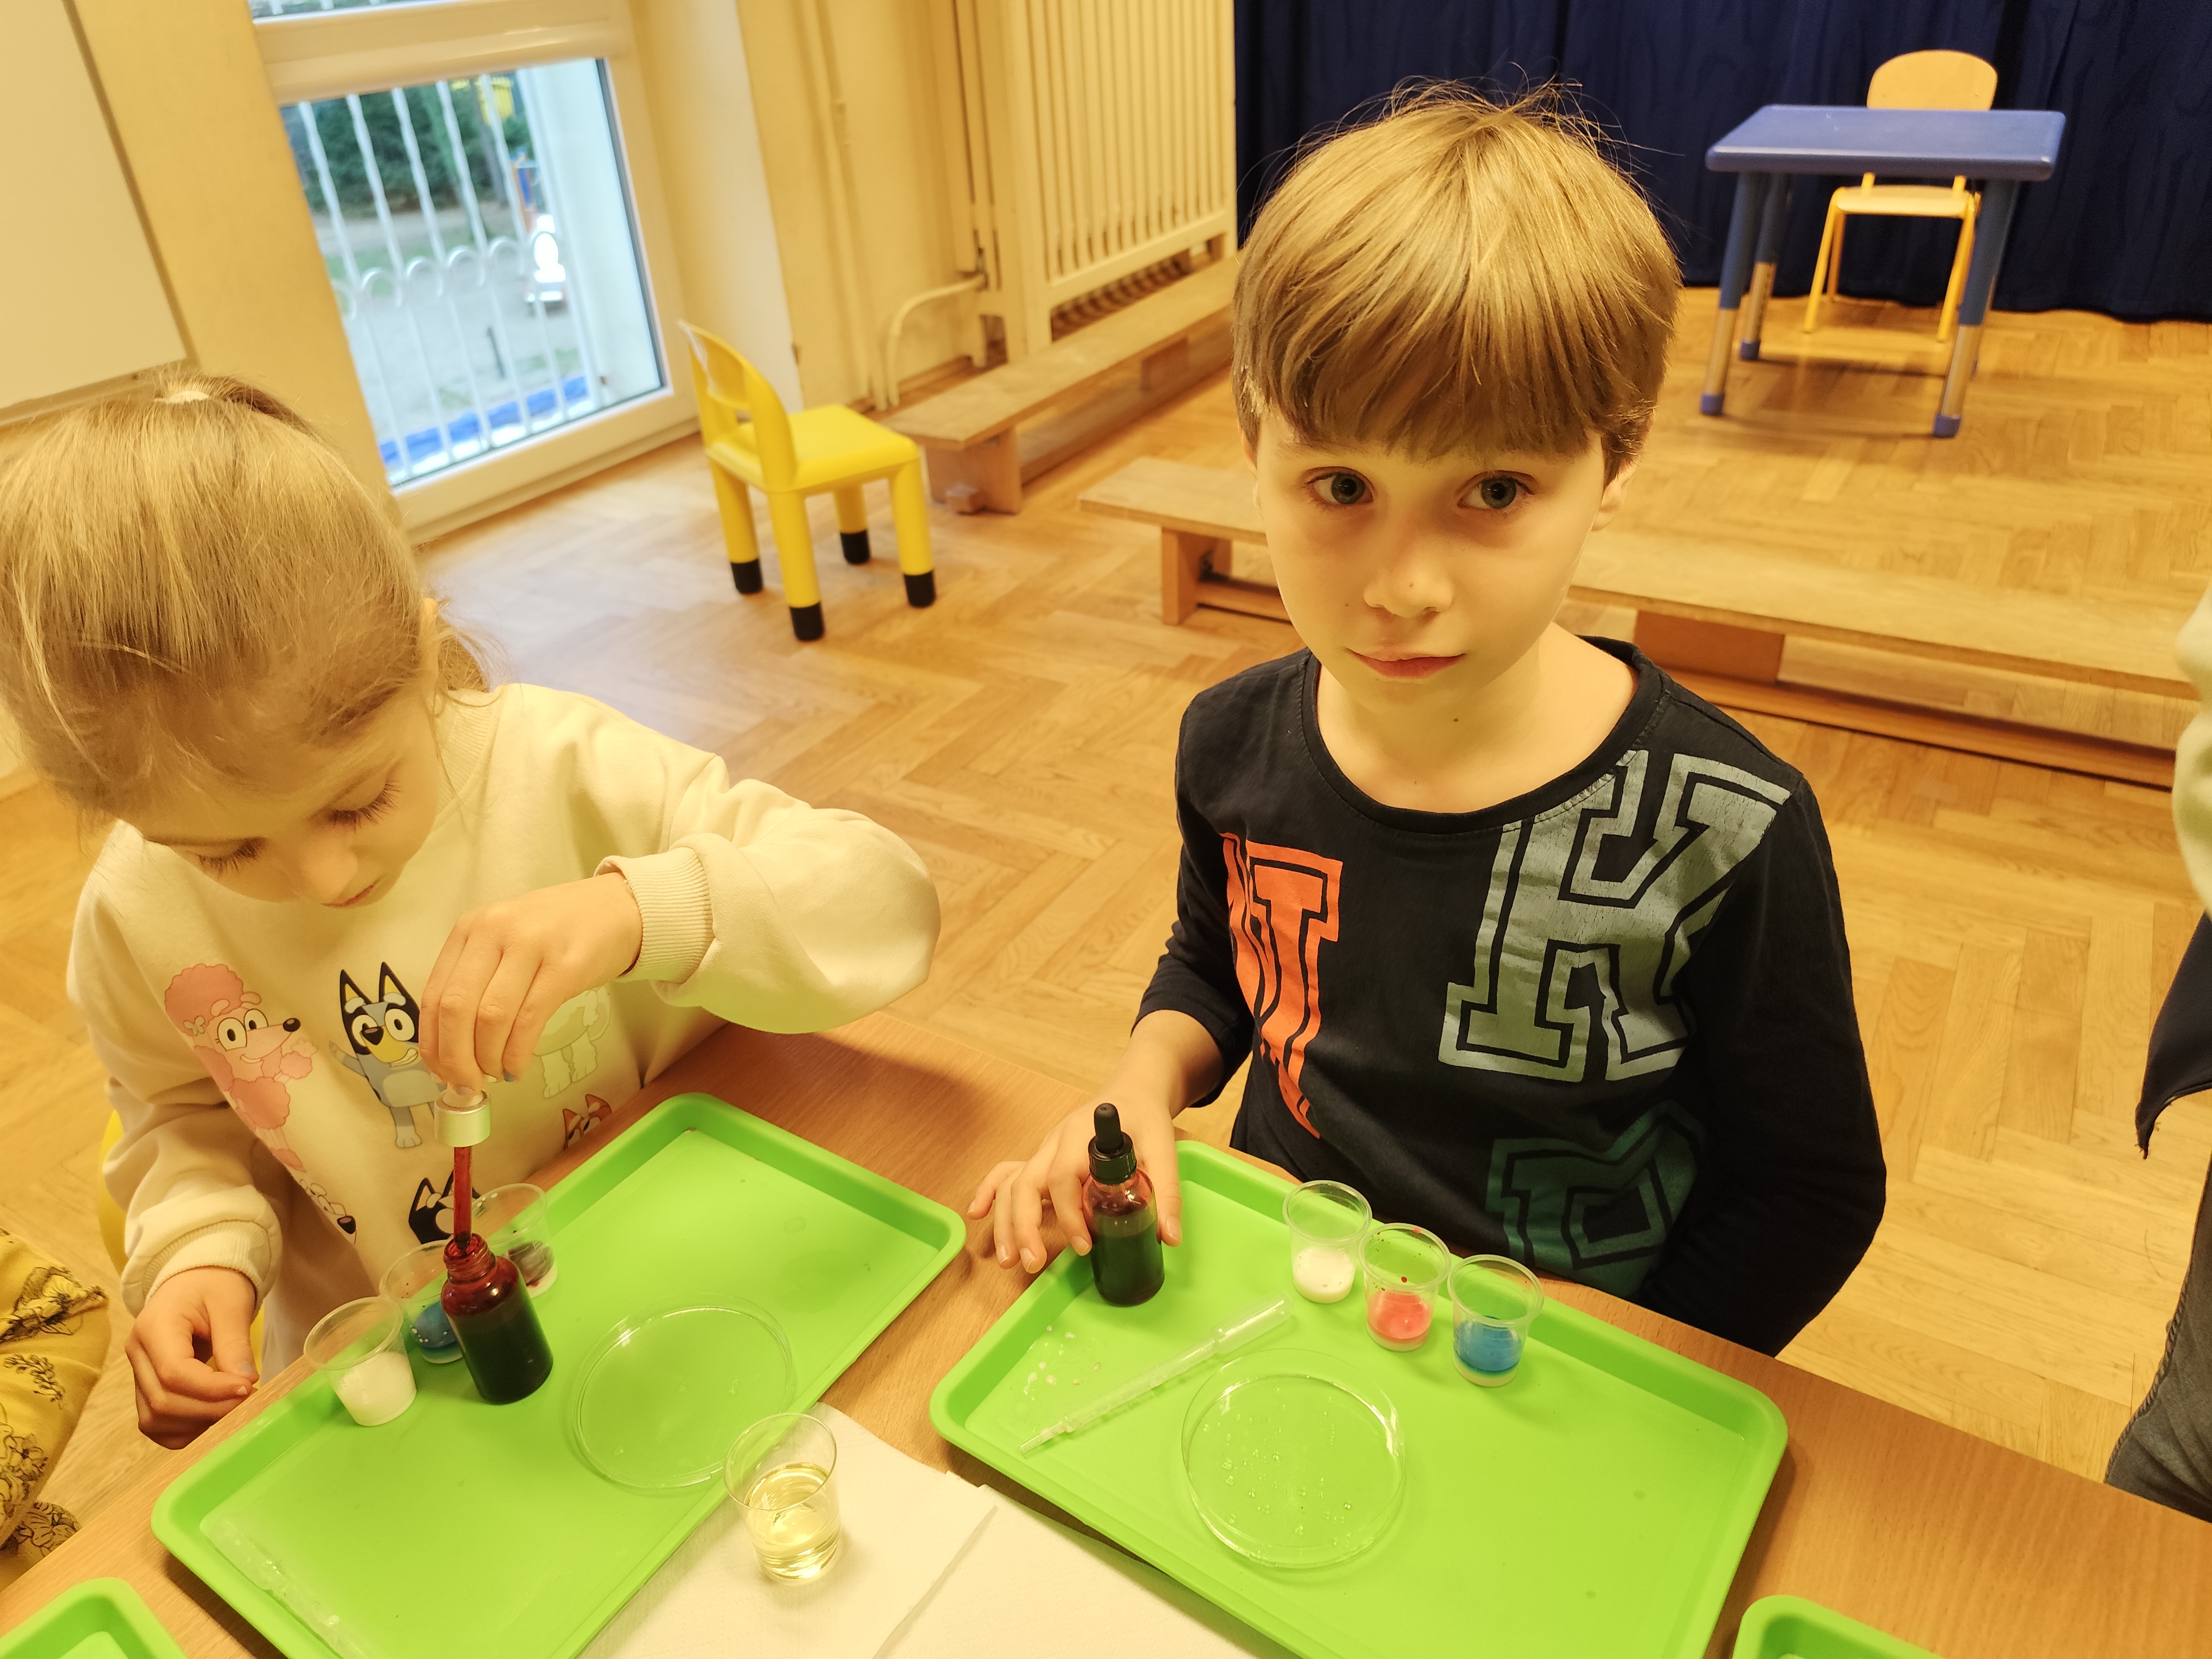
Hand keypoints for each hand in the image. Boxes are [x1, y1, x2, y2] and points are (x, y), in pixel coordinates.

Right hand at [127, 1266, 257, 1447]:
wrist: (196, 1280)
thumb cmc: (214, 1285)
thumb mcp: (231, 1304)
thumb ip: (235, 1344)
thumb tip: (245, 1384)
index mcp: (153, 1327)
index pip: (174, 1373)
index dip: (211, 1389)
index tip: (248, 1388)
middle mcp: (137, 1353)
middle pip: (162, 1401)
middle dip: (209, 1409)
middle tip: (248, 1401)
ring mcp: (137, 1373)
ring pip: (154, 1418)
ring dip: (196, 1423)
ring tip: (233, 1410)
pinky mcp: (145, 1388)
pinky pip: (156, 1424)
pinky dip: (183, 1431)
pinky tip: (213, 1421)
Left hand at [417, 873, 641, 1088]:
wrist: (616, 909)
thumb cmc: (556, 933)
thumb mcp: (504, 943)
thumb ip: (476, 982)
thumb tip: (452, 1049)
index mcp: (470, 928)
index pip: (434, 995)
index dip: (433, 1044)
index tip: (442, 1074)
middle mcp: (494, 931)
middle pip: (457, 1008)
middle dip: (456, 1058)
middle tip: (467, 1085)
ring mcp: (531, 944)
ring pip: (491, 1017)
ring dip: (489, 1059)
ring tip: (498, 1073)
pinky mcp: (565, 965)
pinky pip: (529, 1019)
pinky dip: (517, 1053)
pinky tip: (518, 1066)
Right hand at [967, 1096, 1182, 1273]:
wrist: (1132, 1093)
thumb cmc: (1145, 1120)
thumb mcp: (1164, 1151)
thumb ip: (1166, 1194)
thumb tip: (1168, 1239)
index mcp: (1082, 1137)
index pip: (1062, 1177)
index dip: (1069, 1214)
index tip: (1084, 1245)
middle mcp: (1054, 1142)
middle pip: (1026, 1183)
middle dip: (1023, 1225)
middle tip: (1032, 1263)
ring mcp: (1044, 1150)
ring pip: (1012, 1183)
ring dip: (1006, 1222)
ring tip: (1009, 1260)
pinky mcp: (1041, 1158)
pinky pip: (1007, 1172)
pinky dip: (990, 1191)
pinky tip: (977, 1213)